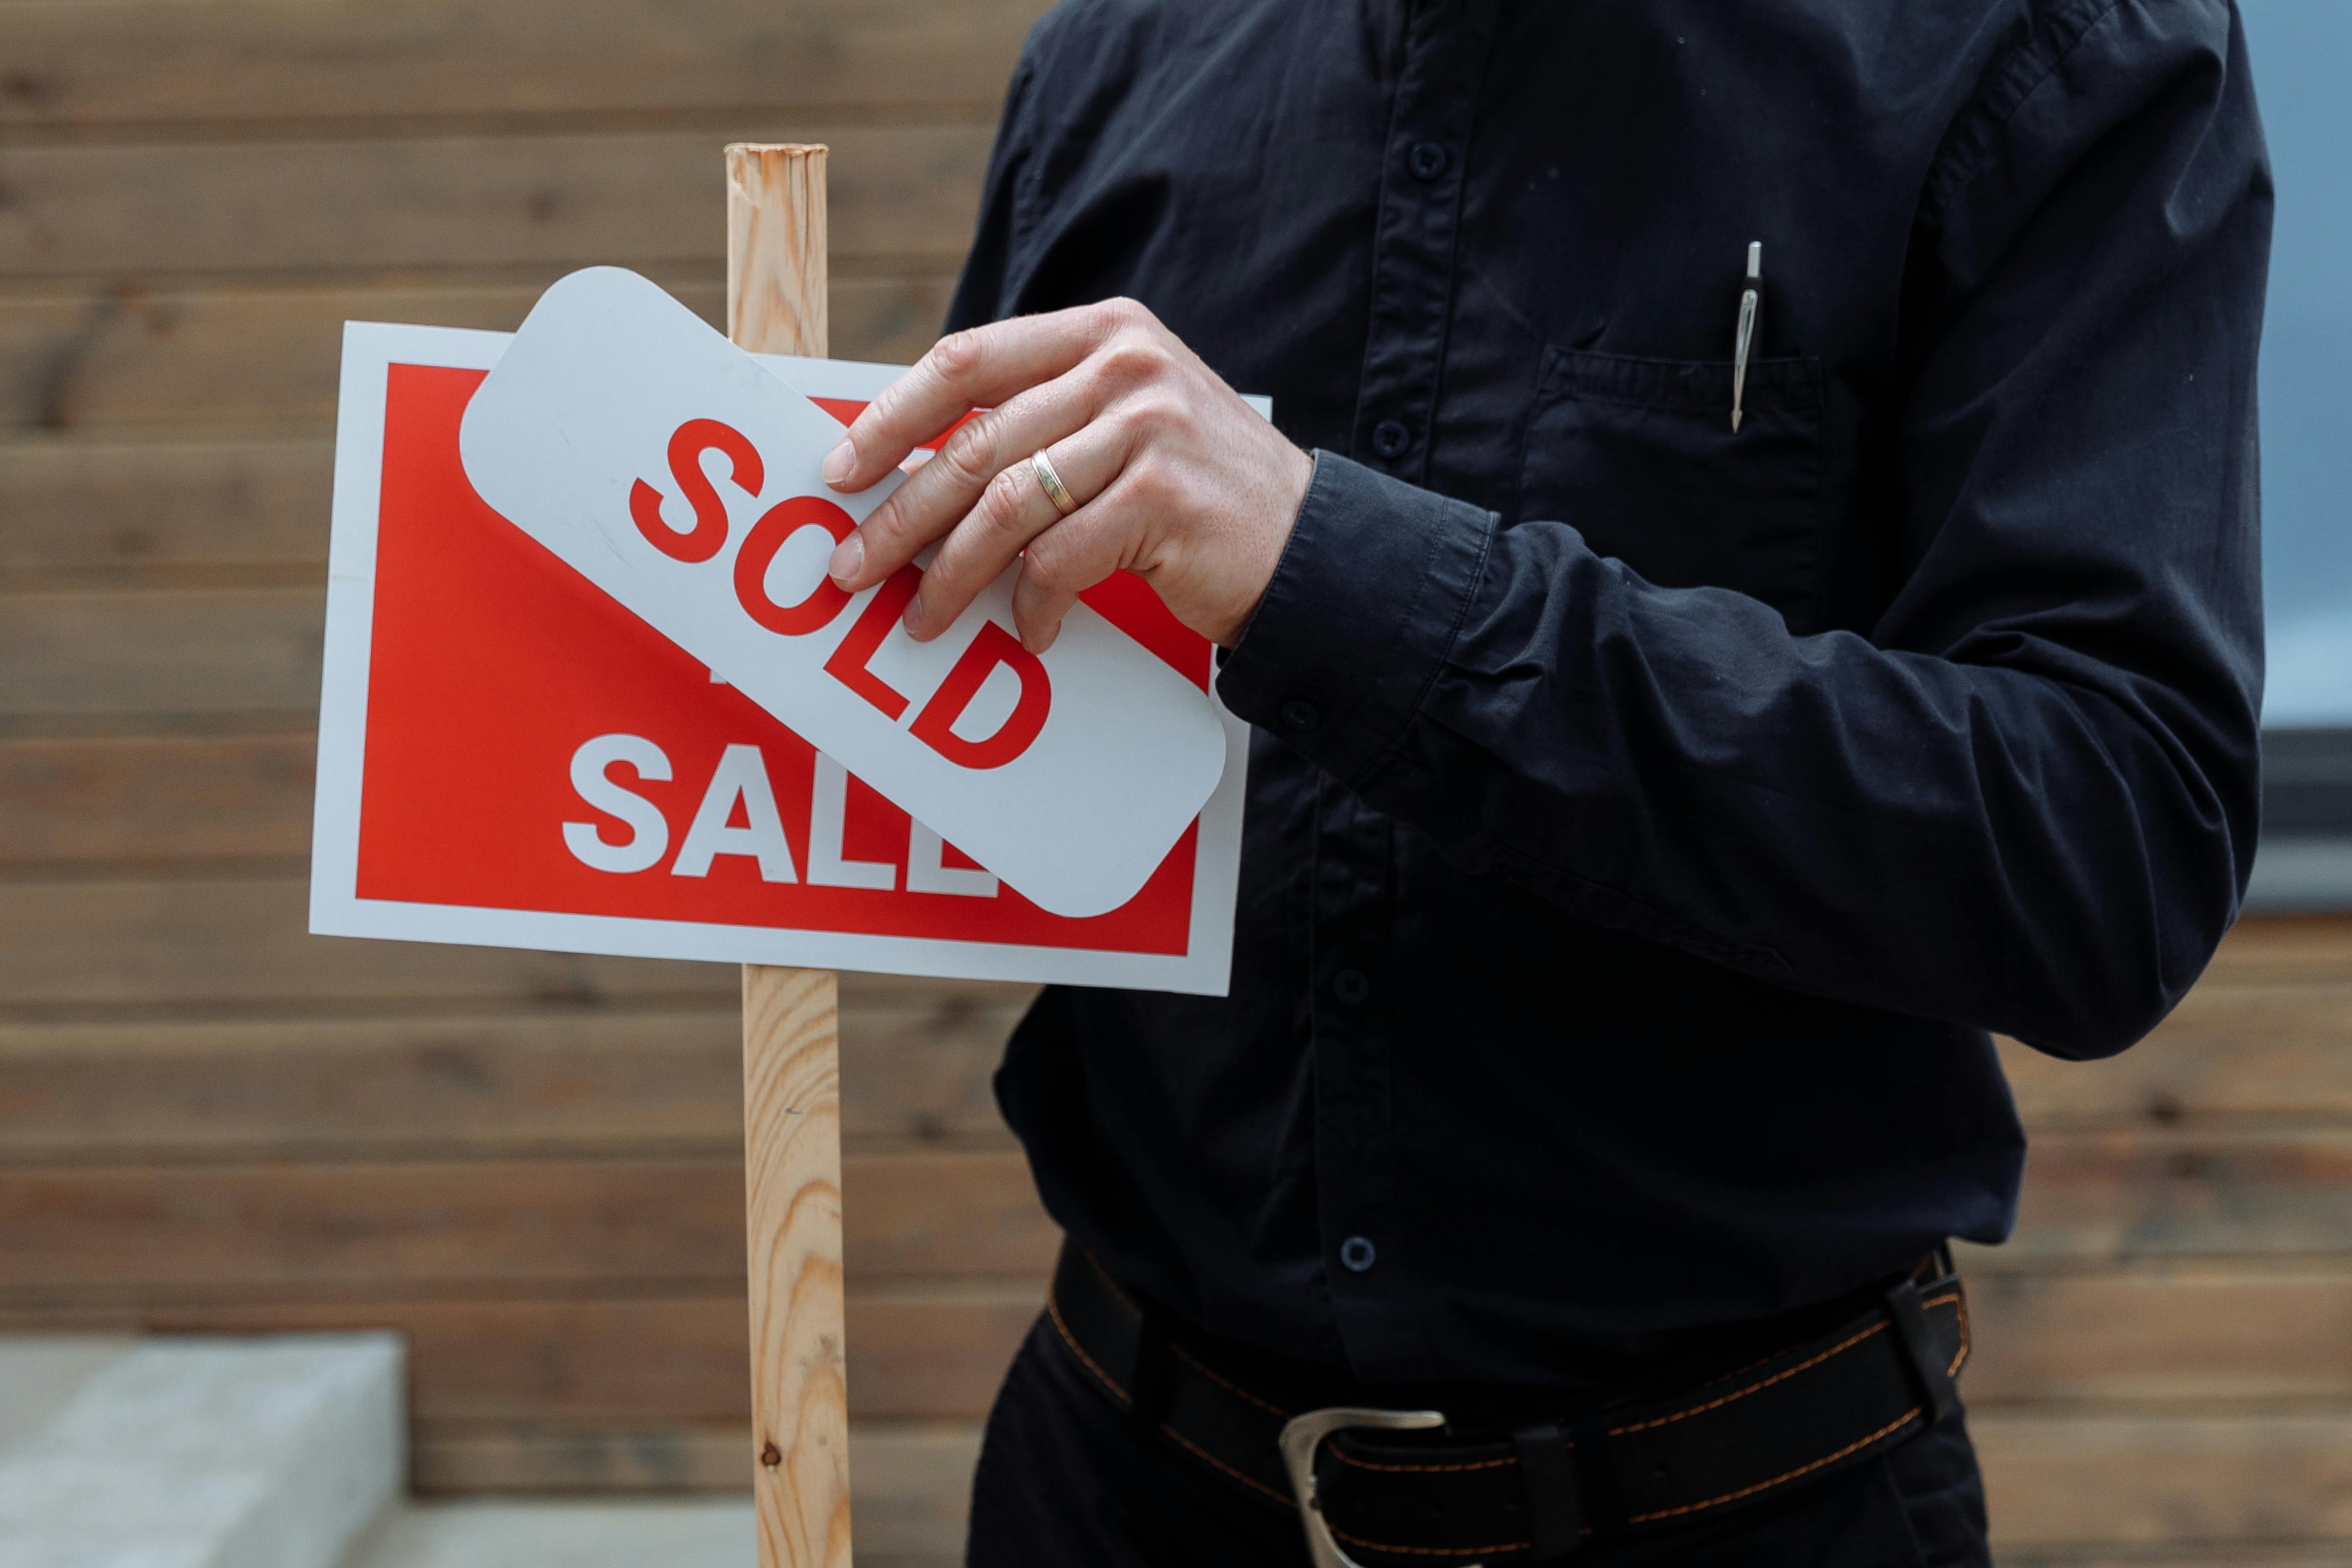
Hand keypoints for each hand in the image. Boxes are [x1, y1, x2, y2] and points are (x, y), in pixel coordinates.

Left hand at [818, 298, 1312, 652]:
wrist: (1312, 546)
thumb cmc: (1200, 494)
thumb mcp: (1128, 421)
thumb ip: (1045, 419)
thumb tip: (919, 472)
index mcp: (1104, 332)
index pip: (969, 360)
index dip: (893, 417)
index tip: (842, 469)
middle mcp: (1124, 367)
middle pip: (974, 444)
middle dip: (900, 516)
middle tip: (850, 567)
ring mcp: (1147, 429)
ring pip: (1005, 509)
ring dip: (950, 577)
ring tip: (922, 619)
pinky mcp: (1162, 500)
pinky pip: (1058, 561)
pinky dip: (1033, 606)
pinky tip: (1031, 632)